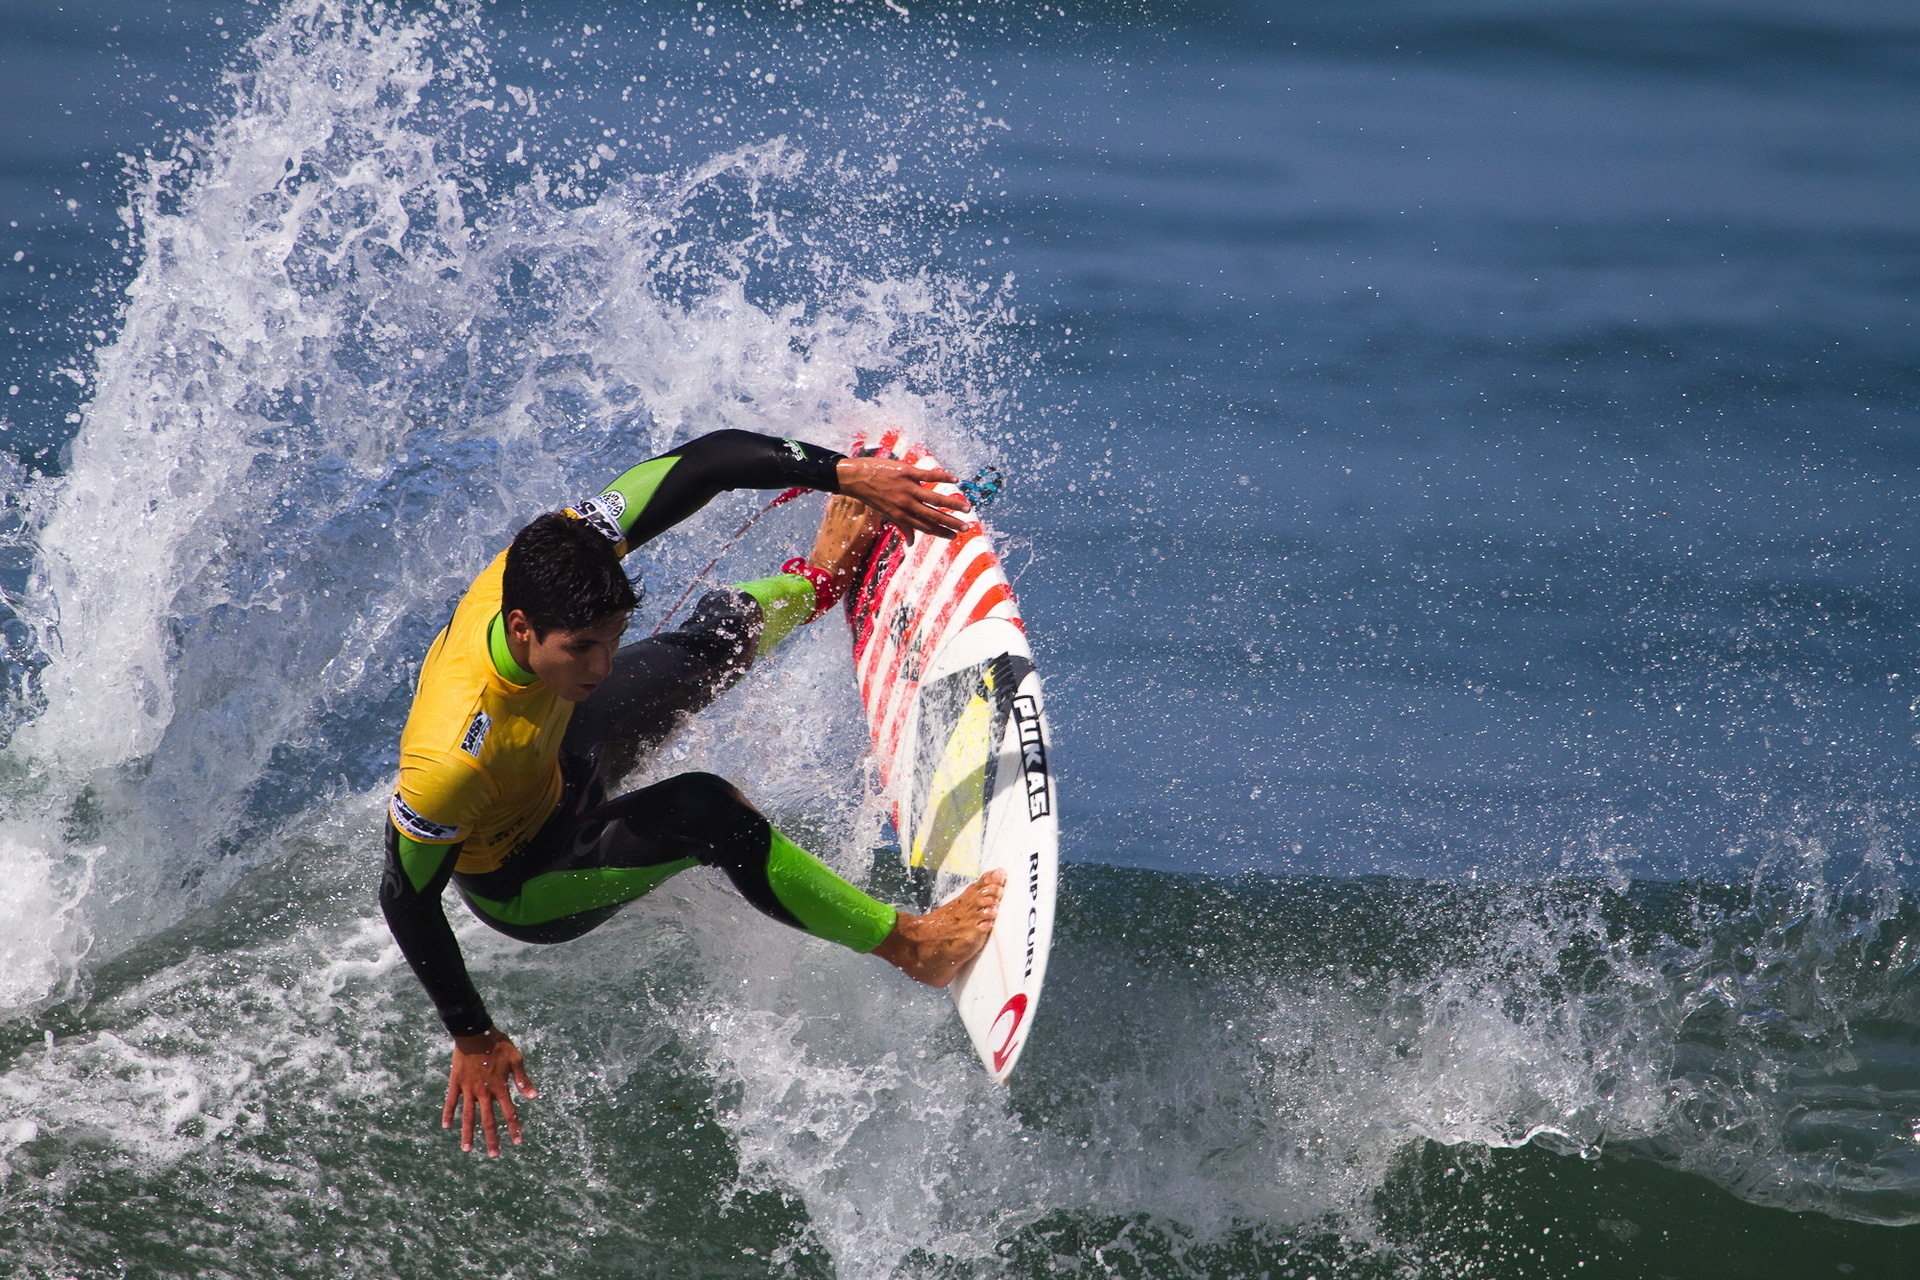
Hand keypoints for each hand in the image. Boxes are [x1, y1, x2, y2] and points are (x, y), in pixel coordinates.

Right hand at [443, 1028, 536, 1156]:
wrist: (475, 1033)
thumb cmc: (498, 1045)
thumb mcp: (516, 1060)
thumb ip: (523, 1080)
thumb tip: (534, 1096)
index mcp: (500, 1087)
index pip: (509, 1113)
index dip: (514, 1128)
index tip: (517, 1142)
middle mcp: (484, 1092)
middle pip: (488, 1120)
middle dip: (492, 1138)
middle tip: (494, 1155)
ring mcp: (468, 1089)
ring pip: (468, 1116)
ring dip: (468, 1134)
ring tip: (467, 1149)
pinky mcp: (456, 1083)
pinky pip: (451, 1102)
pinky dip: (448, 1114)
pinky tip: (446, 1127)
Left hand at [835, 456, 971, 540]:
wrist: (855, 477)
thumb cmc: (872, 496)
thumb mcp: (886, 514)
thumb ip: (902, 527)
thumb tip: (911, 544)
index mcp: (901, 516)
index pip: (925, 527)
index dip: (941, 532)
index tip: (955, 536)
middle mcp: (906, 505)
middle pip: (933, 516)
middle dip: (951, 523)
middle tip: (966, 527)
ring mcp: (907, 488)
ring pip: (934, 498)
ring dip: (952, 504)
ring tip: (967, 508)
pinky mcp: (907, 472)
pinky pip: (928, 475)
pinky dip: (942, 477)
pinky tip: (955, 480)